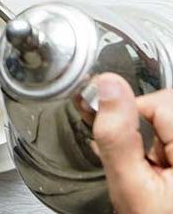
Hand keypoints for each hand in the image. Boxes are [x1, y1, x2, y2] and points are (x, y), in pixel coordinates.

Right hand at [92, 73, 172, 213]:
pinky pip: (171, 134)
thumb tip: (106, 85)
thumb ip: (117, 135)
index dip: (132, 117)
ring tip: (152, 171)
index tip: (125, 144)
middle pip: (166, 106)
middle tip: (141, 164)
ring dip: (154, 139)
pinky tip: (160, 171)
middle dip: (145, 129)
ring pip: (170, 119)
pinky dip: (163, 148)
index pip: (159, 100)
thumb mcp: (131, 188)